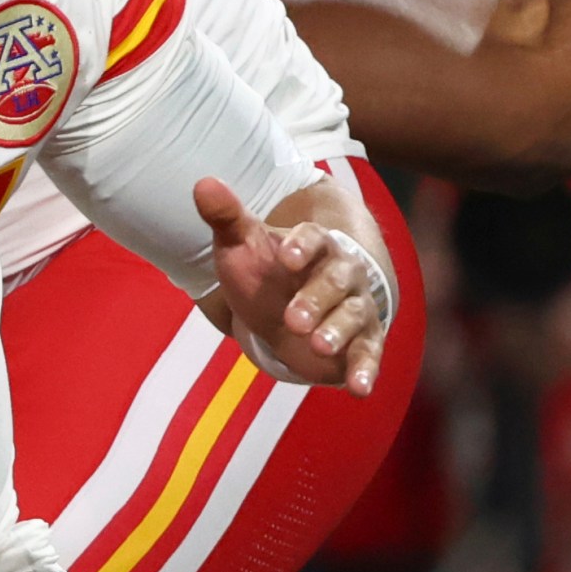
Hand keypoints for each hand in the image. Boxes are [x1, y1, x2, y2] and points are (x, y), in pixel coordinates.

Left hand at [195, 177, 387, 394]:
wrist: (284, 310)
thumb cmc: (263, 272)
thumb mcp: (240, 245)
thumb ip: (226, 216)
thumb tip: (202, 182)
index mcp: (314, 244)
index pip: (314, 238)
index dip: (302, 246)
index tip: (285, 258)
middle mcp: (342, 273)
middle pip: (336, 280)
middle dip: (316, 299)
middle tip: (292, 320)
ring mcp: (355, 308)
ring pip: (353, 316)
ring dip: (337, 332)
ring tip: (316, 346)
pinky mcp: (362, 343)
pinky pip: (369, 354)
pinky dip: (365, 370)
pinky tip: (358, 389)